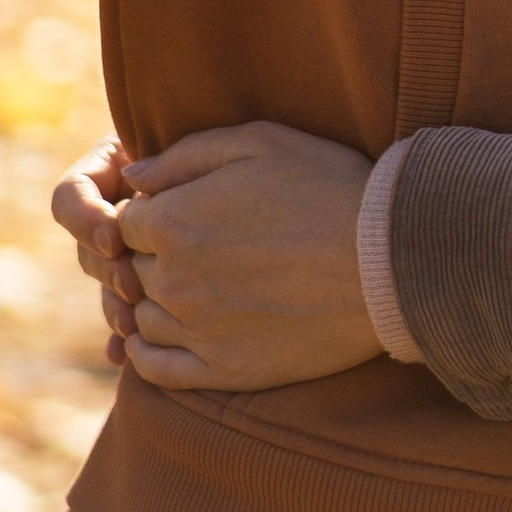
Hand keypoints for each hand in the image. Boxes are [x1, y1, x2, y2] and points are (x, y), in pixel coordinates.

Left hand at [50, 123, 378, 390]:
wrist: (386, 257)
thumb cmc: (327, 185)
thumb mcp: (259, 142)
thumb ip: (186, 155)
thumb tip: (133, 177)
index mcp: (175, 221)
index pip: (125, 221)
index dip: (149, 211)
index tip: (181, 207)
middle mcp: (174, 280)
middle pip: (131, 270)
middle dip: (150, 255)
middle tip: (193, 244)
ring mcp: (196, 330)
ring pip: (140, 319)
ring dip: (152, 301)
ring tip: (191, 285)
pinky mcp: (222, 369)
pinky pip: (156, 370)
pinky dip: (146, 354)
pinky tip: (163, 336)